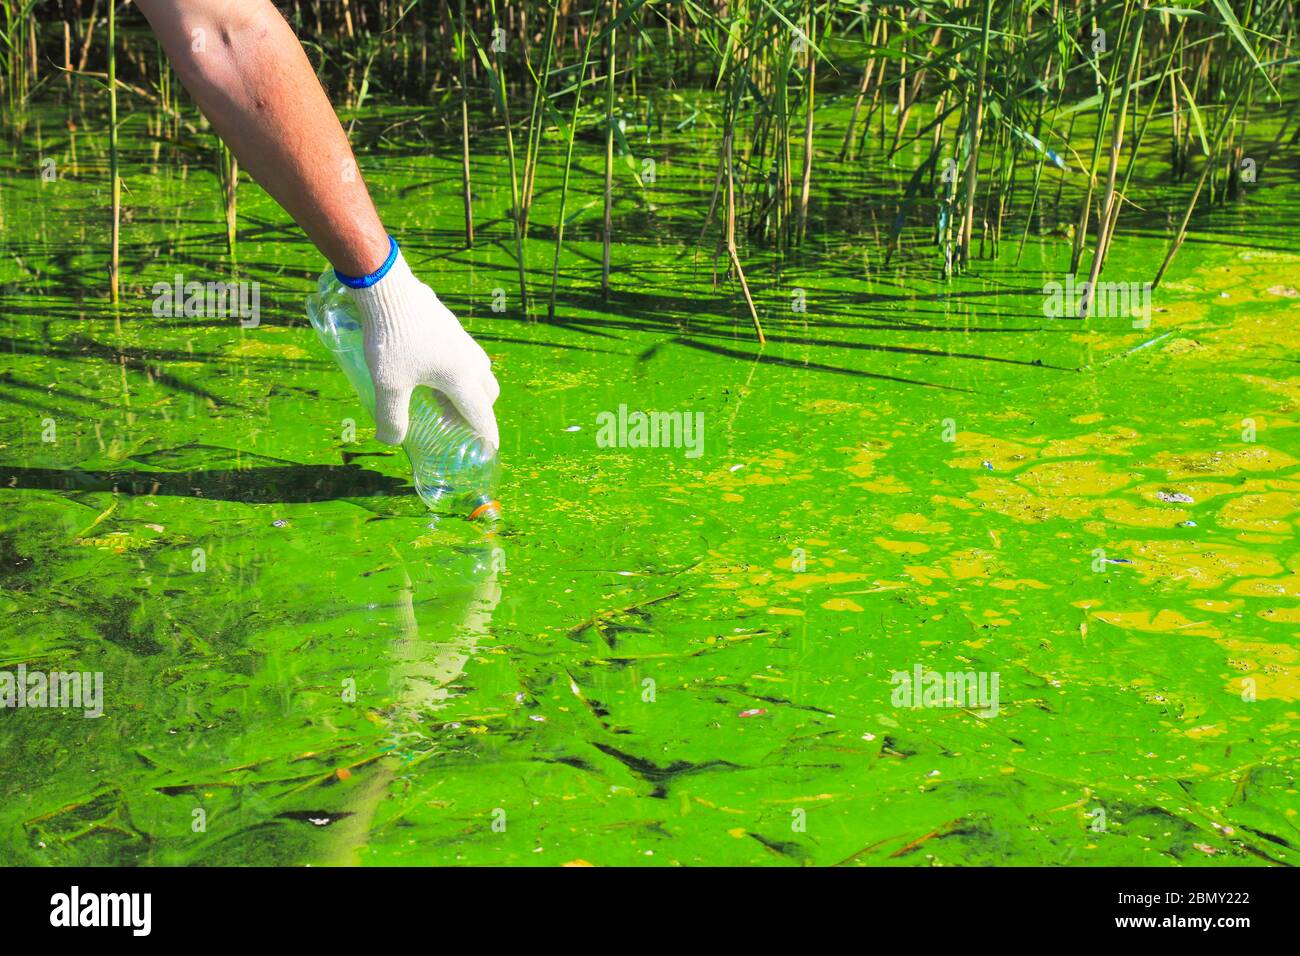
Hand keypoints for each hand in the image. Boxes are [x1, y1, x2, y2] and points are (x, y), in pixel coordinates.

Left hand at [345, 252, 499, 449]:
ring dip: (468, 390)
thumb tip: (391, 441)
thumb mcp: (387, 384)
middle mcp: (469, 359)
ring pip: (479, 372)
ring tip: (438, 398)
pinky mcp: (450, 326)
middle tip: (453, 424)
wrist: (388, 290)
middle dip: (477, 412)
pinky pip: (464, 355)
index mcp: (460, 378)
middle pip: (487, 393)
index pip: (481, 415)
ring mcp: (461, 340)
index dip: (486, 437)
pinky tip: (427, 368)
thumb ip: (391, 417)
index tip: (489, 450)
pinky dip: (457, 371)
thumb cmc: (391, 339)